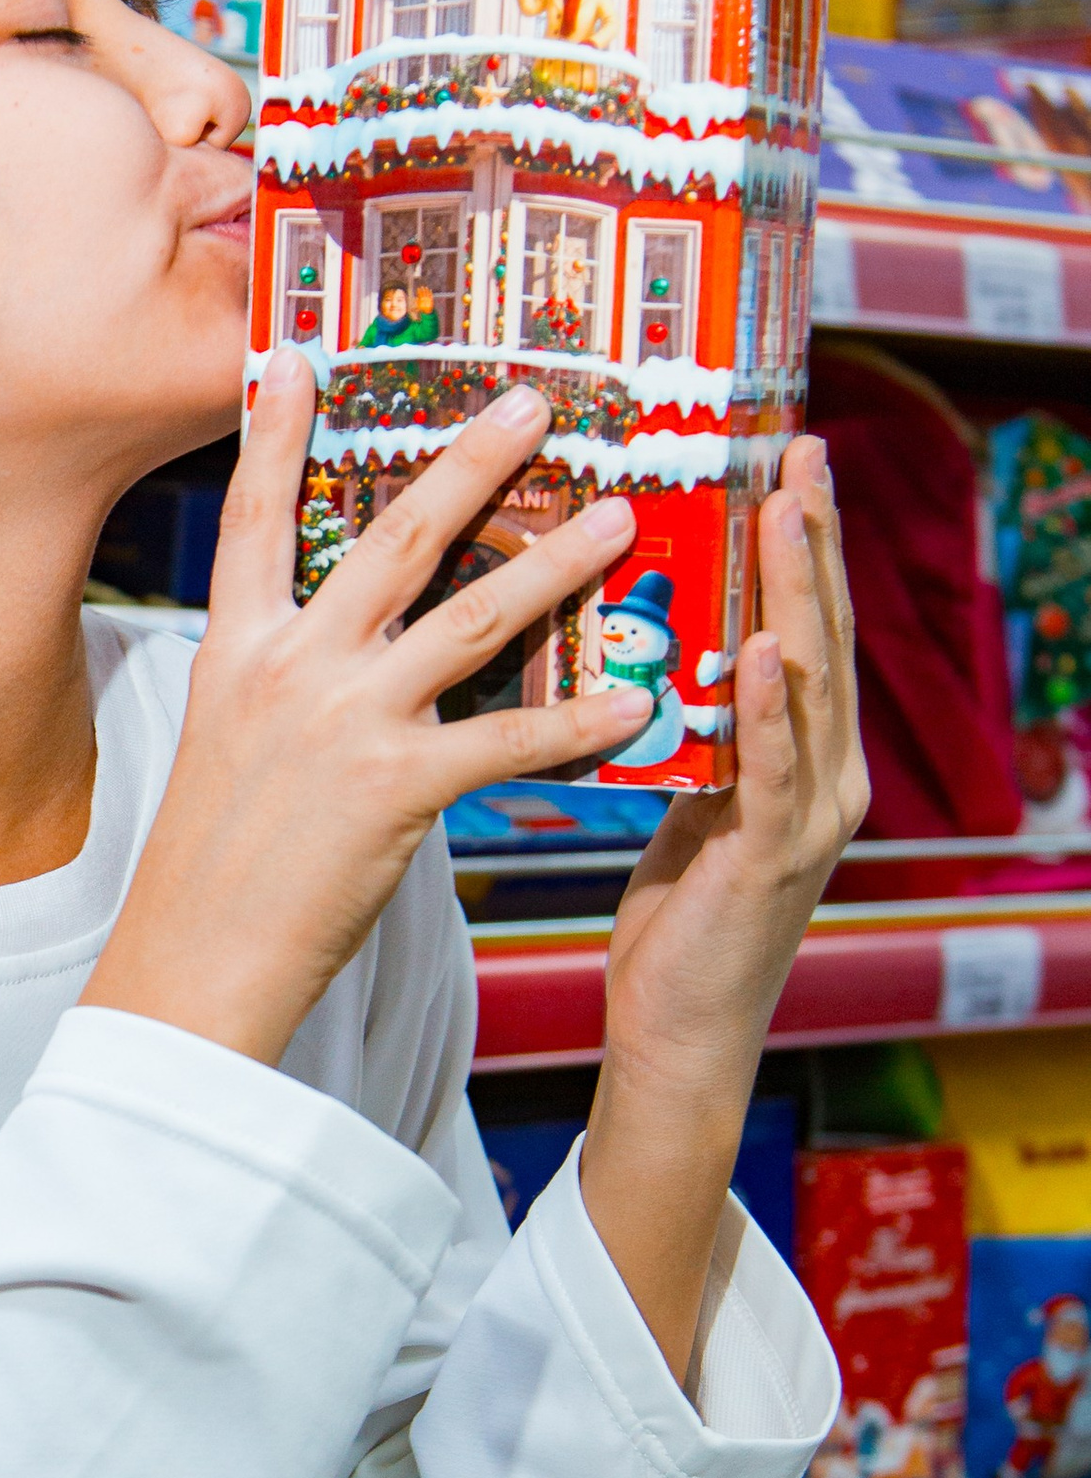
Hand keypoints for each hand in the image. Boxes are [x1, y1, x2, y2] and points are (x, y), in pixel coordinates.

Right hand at [85, 349, 654, 1063]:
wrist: (194, 961)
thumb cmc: (211, 867)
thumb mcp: (224, 745)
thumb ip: (283, 680)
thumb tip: (344, 647)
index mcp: (239, 651)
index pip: (255, 517)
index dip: (274, 432)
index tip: (297, 355)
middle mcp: (291, 667)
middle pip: (392, 537)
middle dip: (470, 462)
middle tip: (535, 404)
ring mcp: (346, 721)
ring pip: (472, 618)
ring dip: (557, 563)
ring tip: (620, 518)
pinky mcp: (398, 788)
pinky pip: (511, 742)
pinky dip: (582, 723)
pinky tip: (639, 703)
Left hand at [582, 436, 867, 1372]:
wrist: (679, 1030)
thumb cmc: (673, 910)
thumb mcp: (687, 791)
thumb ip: (690, 721)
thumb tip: (651, 636)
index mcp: (801, 748)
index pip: (802, 620)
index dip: (799, 536)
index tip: (781, 450)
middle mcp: (826, 769)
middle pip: (821, 630)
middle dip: (810, 536)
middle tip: (796, 447)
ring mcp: (812, 814)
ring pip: (809, 681)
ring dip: (797, 593)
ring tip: (783, 511)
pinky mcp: (775, 860)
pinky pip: (775, 771)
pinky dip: (770, 708)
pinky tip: (760, 651)